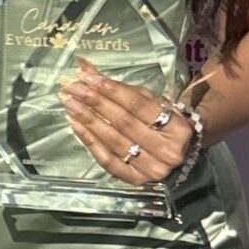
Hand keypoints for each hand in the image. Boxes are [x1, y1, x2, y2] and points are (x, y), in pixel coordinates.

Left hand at [59, 59, 202, 183]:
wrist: (178, 154)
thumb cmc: (162, 122)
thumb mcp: (149, 101)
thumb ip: (120, 88)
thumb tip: (85, 68)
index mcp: (178, 128)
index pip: (139, 105)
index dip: (112, 91)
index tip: (88, 78)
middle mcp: (168, 151)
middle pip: (124, 123)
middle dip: (95, 103)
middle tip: (72, 89)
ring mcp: (152, 169)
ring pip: (114, 142)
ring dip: (88, 121)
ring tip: (70, 104)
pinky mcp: (136, 180)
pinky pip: (108, 161)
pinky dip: (89, 142)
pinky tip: (75, 126)